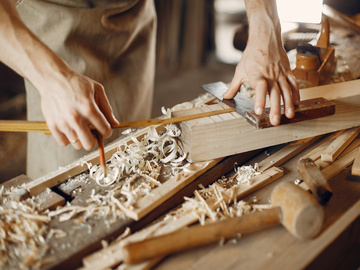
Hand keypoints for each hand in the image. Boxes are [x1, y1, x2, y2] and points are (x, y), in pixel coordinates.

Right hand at [39, 68, 118, 149]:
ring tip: (80, 127)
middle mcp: (75, 118)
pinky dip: (68, 138)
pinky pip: (63, 143)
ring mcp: (62, 123)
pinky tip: (70, 128)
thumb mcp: (97, 90)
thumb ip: (107, 108)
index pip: (104, 130)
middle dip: (95, 140)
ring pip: (77, 144)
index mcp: (89, 108)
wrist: (52, 77)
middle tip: (93, 132)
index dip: (107, 131)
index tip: (105, 129)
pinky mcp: (52, 125)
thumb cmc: (76, 83)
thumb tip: (115, 124)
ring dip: (81, 138)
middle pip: (90, 144)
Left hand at [223, 0, 298, 125]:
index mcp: (257, 75)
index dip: (259, 99)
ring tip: (289, 115)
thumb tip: (225, 97)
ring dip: (288, 104)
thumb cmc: (251, 55)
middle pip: (275, 93)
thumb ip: (233, 86)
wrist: (265, 38)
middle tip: (275, 121)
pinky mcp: (287, 71)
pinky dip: (295, 94)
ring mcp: (280, 73)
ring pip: (286, 90)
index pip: (260, 88)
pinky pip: (293, 83)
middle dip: (275, 108)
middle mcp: (270, 75)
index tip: (258, 111)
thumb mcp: (240, 70)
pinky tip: (296, 104)